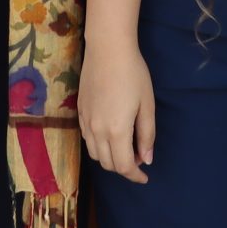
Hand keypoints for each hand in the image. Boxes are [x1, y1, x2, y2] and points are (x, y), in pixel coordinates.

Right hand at [79, 38, 156, 183]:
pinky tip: (111, 135)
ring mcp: (86, 122)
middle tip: (139, 158)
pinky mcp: (80, 113)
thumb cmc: (133, 74)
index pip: (124, 166)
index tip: (145, 177)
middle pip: (108, 164)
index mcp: (117, 131)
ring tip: (126, 147)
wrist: (107, 49)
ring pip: (95, 155)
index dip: (135, 176)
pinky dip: (100, 146)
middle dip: (124, 168)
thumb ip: (146, 135)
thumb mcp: (147, 105)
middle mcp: (97, 131)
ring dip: (110, 159)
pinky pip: (88, 140)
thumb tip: (146, 160)